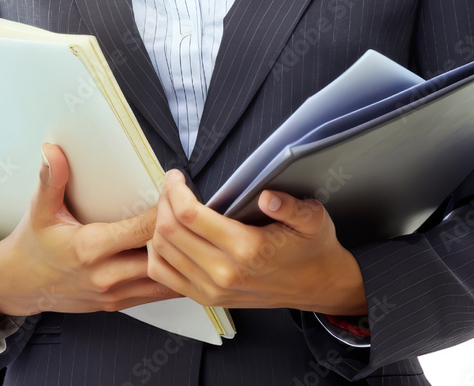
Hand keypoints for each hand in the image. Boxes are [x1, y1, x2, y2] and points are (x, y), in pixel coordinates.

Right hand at [0, 144, 181, 321]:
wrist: (20, 286)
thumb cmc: (33, 245)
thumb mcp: (39, 210)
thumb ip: (50, 179)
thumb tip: (51, 150)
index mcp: (90, 248)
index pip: (143, 229)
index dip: (165, 210)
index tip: (176, 190)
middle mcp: (106, 275)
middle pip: (160, 256)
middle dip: (181, 234)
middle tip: (196, 211)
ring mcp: (114, 294)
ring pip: (164, 281)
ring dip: (181, 259)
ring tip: (195, 236)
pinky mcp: (118, 303)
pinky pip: (155, 294)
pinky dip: (173, 276)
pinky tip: (182, 259)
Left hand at [147, 170, 366, 314]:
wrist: (317, 286)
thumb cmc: (312, 249)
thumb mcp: (313, 219)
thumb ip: (291, 206)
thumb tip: (267, 197)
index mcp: (247, 249)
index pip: (189, 216)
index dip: (175, 190)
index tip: (177, 176)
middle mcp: (224, 273)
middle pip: (169, 232)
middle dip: (164, 200)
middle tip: (173, 185)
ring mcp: (212, 289)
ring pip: (161, 252)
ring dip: (158, 223)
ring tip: (171, 204)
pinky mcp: (207, 298)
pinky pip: (164, 275)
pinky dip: (156, 252)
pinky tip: (168, 233)